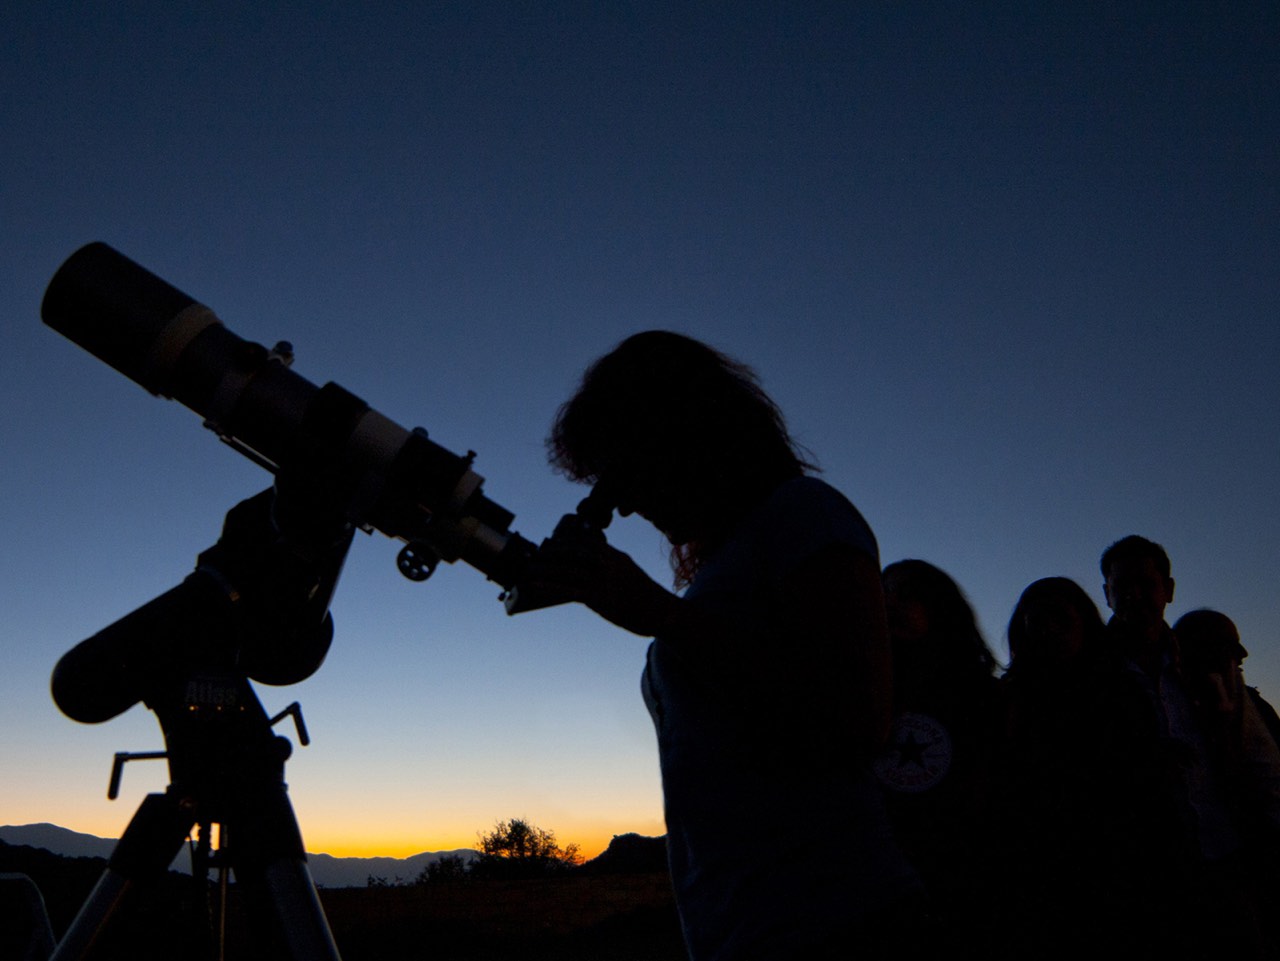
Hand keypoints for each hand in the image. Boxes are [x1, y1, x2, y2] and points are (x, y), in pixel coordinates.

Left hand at [513, 517, 680, 635]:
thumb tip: (590, 559)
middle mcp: (608, 566)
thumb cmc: (644, 594)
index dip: (567, 541)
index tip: (554, 541)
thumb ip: (610, 563)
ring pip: (567, 571)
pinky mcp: (599, 600)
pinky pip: (568, 590)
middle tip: (537, 553)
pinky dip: (549, 586)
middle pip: (573, 553)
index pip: (586, 541)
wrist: (662, 612)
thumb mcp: (629, 570)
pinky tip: (536, 585)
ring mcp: (603, 582)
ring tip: (530, 568)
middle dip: (552, 552)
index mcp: (616, 556)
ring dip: (545, 568)